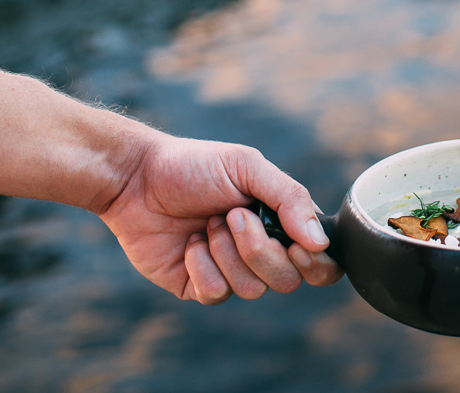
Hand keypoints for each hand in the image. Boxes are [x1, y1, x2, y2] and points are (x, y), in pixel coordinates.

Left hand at [100, 134, 342, 303]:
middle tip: (233, 215)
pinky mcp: (198, 286)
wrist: (138, 178)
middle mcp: (261, 250)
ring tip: (207, 223)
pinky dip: (201, 264)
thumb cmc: (196, 165)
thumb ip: (290, 198)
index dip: (318, 265)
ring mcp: (230, 271)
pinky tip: (188, 242)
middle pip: (288, 280)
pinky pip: (215, 294)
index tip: (297, 246)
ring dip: (227, 252)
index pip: (321, 261)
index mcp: (281, 221)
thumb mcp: (248, 166)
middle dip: (259, 249)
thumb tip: (321, 243)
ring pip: (252, 289)